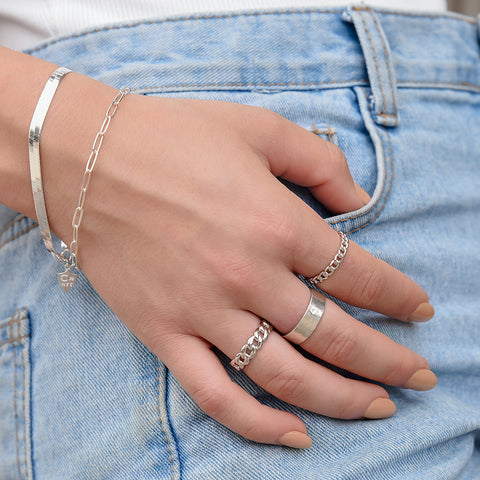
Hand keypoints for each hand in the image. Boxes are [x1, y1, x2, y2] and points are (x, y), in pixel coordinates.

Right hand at [42, 74, 435, 447]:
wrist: (89, 158)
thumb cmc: (173, 137)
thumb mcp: (259, 128)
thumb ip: (320, 162)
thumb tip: (358, 202)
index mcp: (276, 222)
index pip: (358, 274)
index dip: (399, 296)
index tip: (420, 309)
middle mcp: (247, 276)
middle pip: (335, 335)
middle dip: (388, 360)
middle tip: (420, 375)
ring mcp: (203, 311)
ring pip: (286, 376)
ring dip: (342, 399)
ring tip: (379, 408)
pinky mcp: (164, 332)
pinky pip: (216, 394)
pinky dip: (258, 425)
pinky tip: (296, 437)